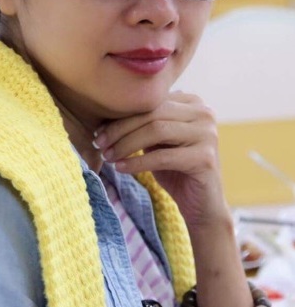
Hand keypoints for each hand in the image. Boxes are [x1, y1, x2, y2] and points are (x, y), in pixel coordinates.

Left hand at [93, 91, 228, 228]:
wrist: (202, 204)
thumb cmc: (174, 169)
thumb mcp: (156, 141)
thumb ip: (142, 124)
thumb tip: (104, 115)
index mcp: (192, 102)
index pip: (150, 103)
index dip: (121, 116)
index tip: (99, 131)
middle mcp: (204, 113)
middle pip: (152, 114)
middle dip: (120, 129)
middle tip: (99, 144)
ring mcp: (208, 134)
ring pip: (157, 131)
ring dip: (126, 145)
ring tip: (108, 157)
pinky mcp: (205, 158)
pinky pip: (163, 157)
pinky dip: (137, 162)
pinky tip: (121, 168)